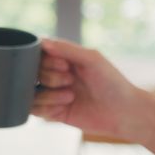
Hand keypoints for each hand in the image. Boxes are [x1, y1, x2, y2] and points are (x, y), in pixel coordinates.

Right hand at [33, 38, 151, 142]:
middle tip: (71, 81)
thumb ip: (66, 49)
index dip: (46, 60)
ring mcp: (53, 94)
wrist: (123, 113)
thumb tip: (41, 41)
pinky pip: (34, 110)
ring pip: (30, 92)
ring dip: (49, 95)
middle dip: (51, 77)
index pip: (38, 53)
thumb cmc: (112, 82)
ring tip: (70, 97)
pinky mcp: (54, 113)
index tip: (65, 65)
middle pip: (32, 73)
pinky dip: (46, 108)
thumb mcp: (92, 59)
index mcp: (64, 58)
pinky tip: (64, 108)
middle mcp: (56, 75)